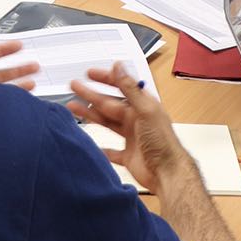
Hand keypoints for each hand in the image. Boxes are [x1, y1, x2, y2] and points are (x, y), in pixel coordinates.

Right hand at [68, 63, 193, 193]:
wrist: (168, 174)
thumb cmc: (162, 142)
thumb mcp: (146, 110)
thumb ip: (130, 89)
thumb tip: (119, 66)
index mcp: (142, 106)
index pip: (121, 87)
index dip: (106, 79)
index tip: (90, 73)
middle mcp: (136, 119)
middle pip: (109, 104)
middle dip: (90, 95)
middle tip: (74, 87)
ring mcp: (131, 137)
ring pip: (106, 122)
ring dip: (90, 114)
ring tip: (72, 107)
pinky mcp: (127, 155)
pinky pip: (110, 150)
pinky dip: (100, 147)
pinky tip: (90, 143)